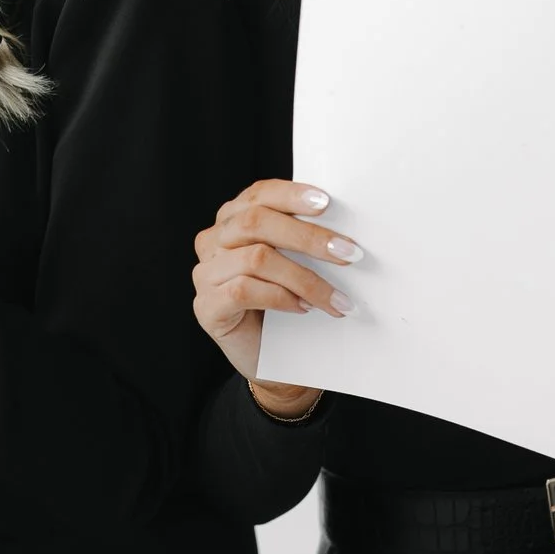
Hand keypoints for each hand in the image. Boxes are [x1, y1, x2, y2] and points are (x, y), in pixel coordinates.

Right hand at [192, 180, 355, 418]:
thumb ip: (302, 240)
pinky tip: (303, 308)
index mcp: (233, 220)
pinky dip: (281, 298)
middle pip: (256, 222)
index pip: (259, 194)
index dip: (291, 194)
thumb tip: (340, 229)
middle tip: (348, 254)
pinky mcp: (206, 306)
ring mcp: (206, 274)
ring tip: (335, 298)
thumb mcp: (294, 263)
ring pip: (256, 258)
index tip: (327, 203)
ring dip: (304, 278)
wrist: (271, 359)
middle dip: (308, 237)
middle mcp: (213, 241)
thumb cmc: (286, 305)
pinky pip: (244, 291)